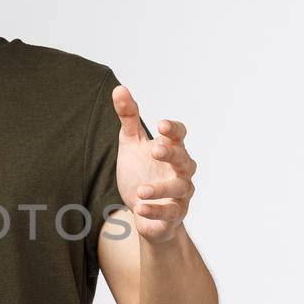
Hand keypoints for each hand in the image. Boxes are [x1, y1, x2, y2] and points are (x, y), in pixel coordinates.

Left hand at [111, 84, 195, 243]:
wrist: (144, 212)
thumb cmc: (141, 172)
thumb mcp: (131, 144)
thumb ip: (128, 118)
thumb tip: (119, 88)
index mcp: (171, 150)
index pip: (179, 136)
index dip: (173, 130)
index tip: (160, 125)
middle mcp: (181, 170)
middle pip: (184, 159)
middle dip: (171, 153)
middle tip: (155, 149)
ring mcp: (180, 194)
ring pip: (179, 188)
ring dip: (160, 188)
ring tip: (141, 190)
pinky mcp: (174, 215)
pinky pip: (169, 213)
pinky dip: (156, 210)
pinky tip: (140, 207)